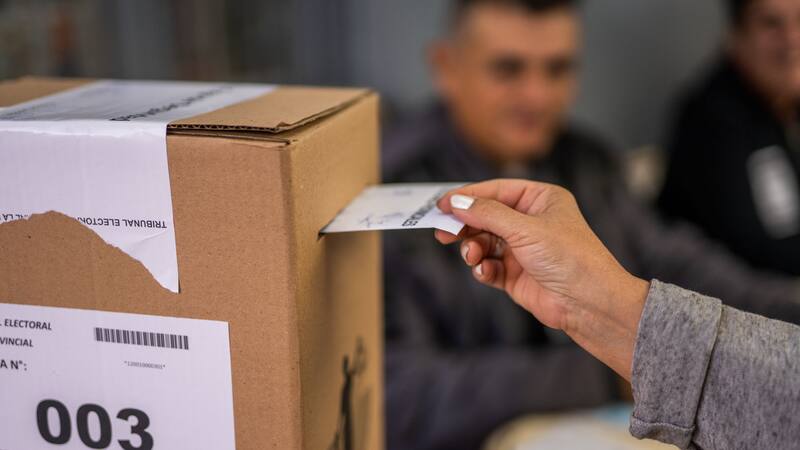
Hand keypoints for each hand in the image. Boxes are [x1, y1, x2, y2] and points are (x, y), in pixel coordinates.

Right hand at [436, 179, 649, 379]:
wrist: (589, 303)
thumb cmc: (569, 257)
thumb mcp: (525, 228)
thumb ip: (487, 214)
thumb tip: (456, 203)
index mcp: (540, 200)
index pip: (496, 191)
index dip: (468, 197)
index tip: (442, 204)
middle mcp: (531, 221)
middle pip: (486, 216)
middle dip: (465, 225)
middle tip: (443, 233)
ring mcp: (523, 249)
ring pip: (484, 242)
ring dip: (473, 249)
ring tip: (472, 257)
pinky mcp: (516, 274)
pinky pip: (489, 266)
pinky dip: (483, 268)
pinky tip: (485, 272)